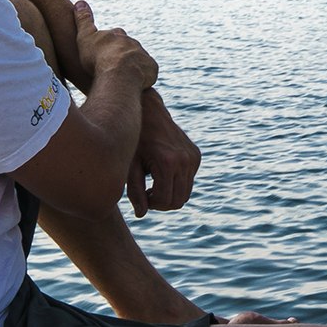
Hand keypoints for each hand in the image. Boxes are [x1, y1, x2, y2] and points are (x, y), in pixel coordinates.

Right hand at [72, 1, 157, 90]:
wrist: (120, 73)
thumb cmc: (98, 57)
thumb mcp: (86, 37)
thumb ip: (83, 20)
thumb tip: (80, 2)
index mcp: (118, 35)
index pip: (114, 35)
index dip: (108, 43)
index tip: (103, 50)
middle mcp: (133, 43)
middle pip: (127, 47)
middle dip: (121, 54)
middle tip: (111, 66)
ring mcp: (143, 55)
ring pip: (138, 59)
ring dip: (132, 66)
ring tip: (122, 78)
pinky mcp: (151, 68)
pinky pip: (148, 72)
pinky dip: (143, 76)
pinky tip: (135, 84)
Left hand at [127, 90, 199, 216]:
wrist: (150, 113)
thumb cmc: (134, 139)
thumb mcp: (130, 166)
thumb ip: (135, 192)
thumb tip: (141, 214)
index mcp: (167, 162)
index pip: (165, 200)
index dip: (151, 205)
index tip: (141, 198)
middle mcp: (185, 160)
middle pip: (179, 200)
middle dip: (162, 204)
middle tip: (146, 195)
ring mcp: (193, 157)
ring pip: (186, 193)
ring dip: (170, 195)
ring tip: (152, 186)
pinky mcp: (196, 155)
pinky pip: (189, 180)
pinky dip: (177, 184)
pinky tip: (161, 175)